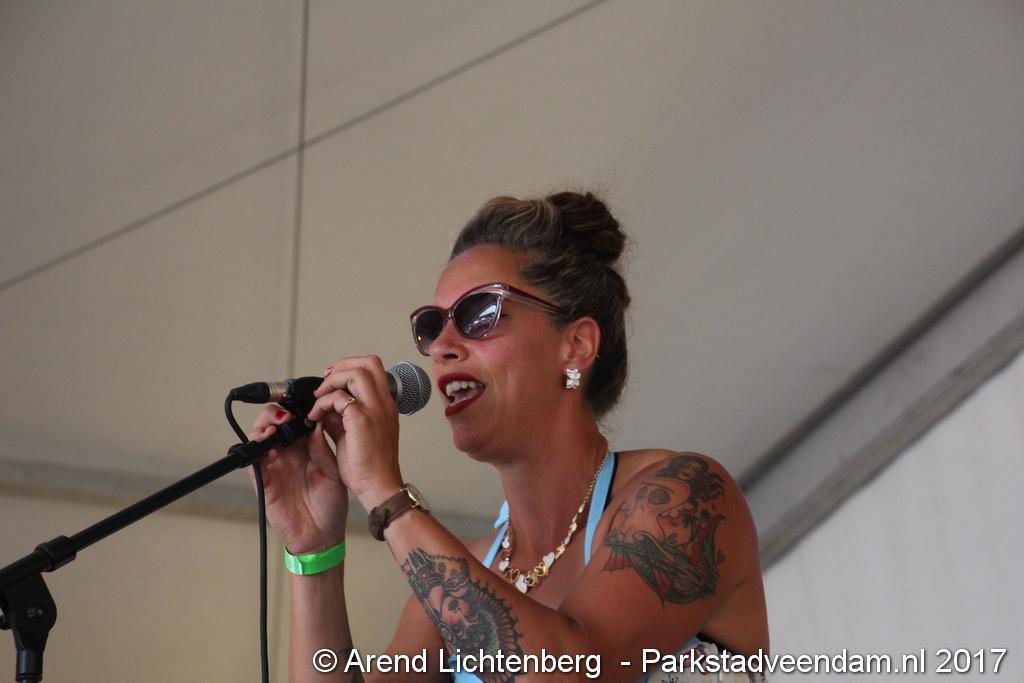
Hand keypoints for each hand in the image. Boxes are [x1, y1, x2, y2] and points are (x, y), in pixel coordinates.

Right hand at [248, 406, 347, 553]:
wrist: (323, 536)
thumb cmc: (331, 505)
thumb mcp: (333, 472)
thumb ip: (322, 448)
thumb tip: (316, 421)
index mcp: (307, 448)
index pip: (295, 420)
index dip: (295, 409)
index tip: (300, 404)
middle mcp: (288, 454)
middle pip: (272, 424)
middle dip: (274, 414)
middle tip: (285, 415)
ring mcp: (275, 467)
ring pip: (259, 439)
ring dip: (263, 429)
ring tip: (274, 427)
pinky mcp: (265, 483)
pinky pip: (254, 464)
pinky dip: (257, 453)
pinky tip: (269, 449)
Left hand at [309, 355, 402, 510]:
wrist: (379, 487)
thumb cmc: (370, 467)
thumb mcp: (354, 434)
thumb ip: (341, 417)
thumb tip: (324, 406)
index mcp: (385, 406)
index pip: (373, 369)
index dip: (350, 369)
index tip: (332, 382)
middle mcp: (384, 403)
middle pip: (369, 362)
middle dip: (342, 367)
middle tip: (326, 383)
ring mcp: (375, 409)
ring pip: (357, 372)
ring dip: (332, 381)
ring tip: (319, 399)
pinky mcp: (361, 419)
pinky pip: (339, 397)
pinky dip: (322, 403)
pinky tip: (316, 417)